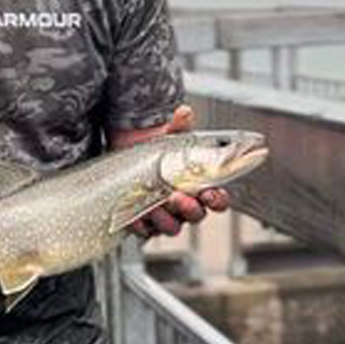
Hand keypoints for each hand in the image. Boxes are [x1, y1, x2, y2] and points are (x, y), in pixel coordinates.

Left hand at [134, 104, 229, 239]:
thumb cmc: (156, 153)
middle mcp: (184, 204)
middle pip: (196, 215)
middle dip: (189, 208)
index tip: (211, 194)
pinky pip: (146, 231)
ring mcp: (165, 215)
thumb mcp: (168, 138)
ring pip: (172, 227)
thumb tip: (184, 112)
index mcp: (197, 186)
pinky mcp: (145, 222)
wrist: (127, 158)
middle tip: (178, 196)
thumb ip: (179, 127)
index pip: (216, 199)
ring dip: (166, 219)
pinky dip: (141, 225)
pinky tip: (136, 216)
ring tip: (156, 205)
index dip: (218, 200)